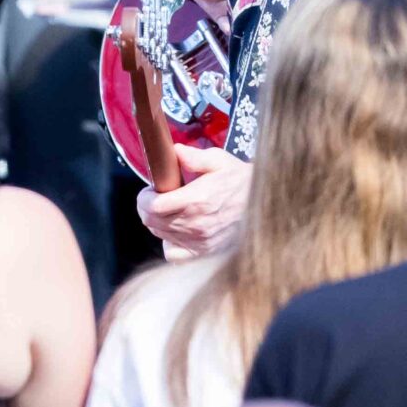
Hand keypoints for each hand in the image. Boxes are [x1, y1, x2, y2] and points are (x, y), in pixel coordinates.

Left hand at [137, 146, 251, 258]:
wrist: (262, 203)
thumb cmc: (238, 181)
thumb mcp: (219, 161)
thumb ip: (194, 157)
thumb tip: (175, 151)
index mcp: (196, 200)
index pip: (153, 206)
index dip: (144, 198)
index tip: (149, 190)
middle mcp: (196, 224)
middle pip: (152, 222)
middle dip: (147, 208)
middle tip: (155, 198)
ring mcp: (200, 241)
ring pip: (160, 235)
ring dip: (157, 223)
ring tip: (167, 211)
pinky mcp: (205, 252)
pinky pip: (174, 255)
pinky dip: (169, 244)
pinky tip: (175, 232)